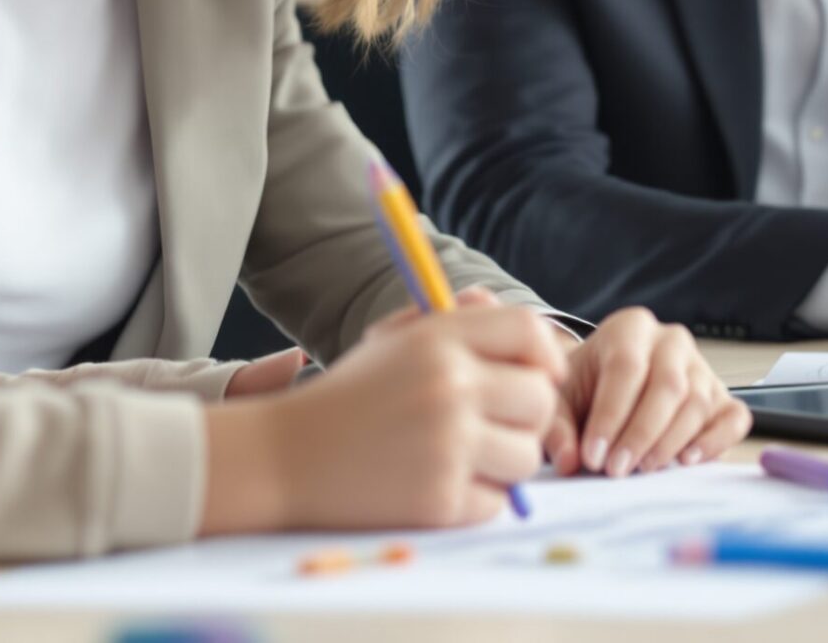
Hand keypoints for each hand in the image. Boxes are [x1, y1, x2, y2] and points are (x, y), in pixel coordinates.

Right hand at [199, 297, 563, 534]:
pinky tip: (435, 483)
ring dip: (503, 461)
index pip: (528, 330)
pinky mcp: (441, 500)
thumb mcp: (392, 343)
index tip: (539, 375)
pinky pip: (496, 501)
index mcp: (437, 339)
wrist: (283, 457)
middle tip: (492, 424)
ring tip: (460, 457)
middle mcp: (449, 387)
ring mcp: (447, 446)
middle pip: (540, 399)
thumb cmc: (347, 397)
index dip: (544, 354)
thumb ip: (458, 325)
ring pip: (527, 456)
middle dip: (524, 415)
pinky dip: (474, 499)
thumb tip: (535, 332)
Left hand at [542, 307, 750, 477]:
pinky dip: (715, 441)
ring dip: (670, 442)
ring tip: (643, 469)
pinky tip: (687, 461)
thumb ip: (557, 428)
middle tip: (617, 470)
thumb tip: (570, 460)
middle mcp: (671, 341)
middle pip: (667, 386)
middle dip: (640, 433)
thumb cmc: (585, 390)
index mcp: (630, 328)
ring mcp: (702, 368)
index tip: (593, 456)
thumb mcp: (560, 400)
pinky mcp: (723, 398)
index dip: (610, 415)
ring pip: (697, 404)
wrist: (606, 389)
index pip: (626, 367)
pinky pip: (733, 419)